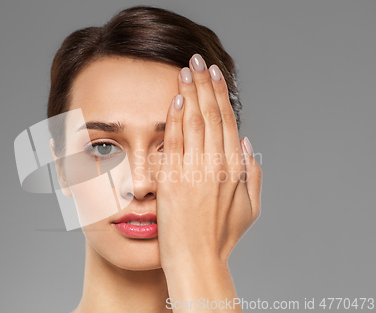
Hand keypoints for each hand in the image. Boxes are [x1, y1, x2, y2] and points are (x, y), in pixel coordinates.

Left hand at [157, 54, 261, 271]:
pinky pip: (176, 143)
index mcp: (235, 169)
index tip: (215, 75)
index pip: (227, 122)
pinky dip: (177, 119)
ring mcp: (195, 171)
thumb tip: (247, 143)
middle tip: (197, 60)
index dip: (220, 96)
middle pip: (212, 115)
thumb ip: (253, 174)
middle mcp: (217, 165)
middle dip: (204, 84)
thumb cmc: (221, 237)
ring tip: (185, 69)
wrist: (197, 260)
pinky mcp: (174, 180)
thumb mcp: (250, 208)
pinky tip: (176, 99)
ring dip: (190, 93)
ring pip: (195, 123)